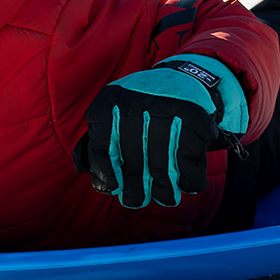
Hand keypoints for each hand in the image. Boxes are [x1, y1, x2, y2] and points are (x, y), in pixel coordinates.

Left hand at [74, 60, 235, 208]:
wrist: (183, 79)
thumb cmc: (140, 107)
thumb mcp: (112, 113)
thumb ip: (97, 140)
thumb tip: (84, 169)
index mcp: (108, 102)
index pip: (101, 146)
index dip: (106, 173)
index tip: (114, 188)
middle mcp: (135, 103)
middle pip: (133, 159)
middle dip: (135, 188)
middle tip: (137, 200)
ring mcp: (166, 109)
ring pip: (162, 165)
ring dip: (164, 189)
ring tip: (165, 197)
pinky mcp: (194, 119)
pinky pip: (188, 161)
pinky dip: (188, 180)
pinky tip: (185, 183)